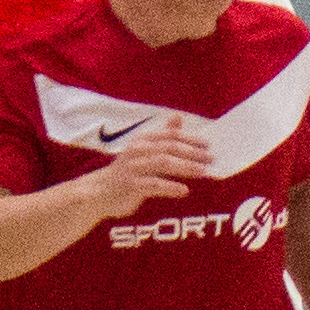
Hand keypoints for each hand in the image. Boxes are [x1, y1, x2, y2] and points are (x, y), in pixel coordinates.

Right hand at [76, 121, 210, 219]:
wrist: (100, 192)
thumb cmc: (128, 171)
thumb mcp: (144, 150)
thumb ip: (163, 136)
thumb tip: (179, 116)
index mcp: (143, 140)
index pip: (170, 135)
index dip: (190, 139)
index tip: (208, 145)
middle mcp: (138, 150)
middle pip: (169, 147)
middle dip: (192, 153)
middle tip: (210, 159)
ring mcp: (133, 167)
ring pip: (163, 163)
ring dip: (185, 167)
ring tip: (203, 173)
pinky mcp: (130, 185)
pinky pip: (153, 185)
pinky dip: (170, 187)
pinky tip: (184, 190)